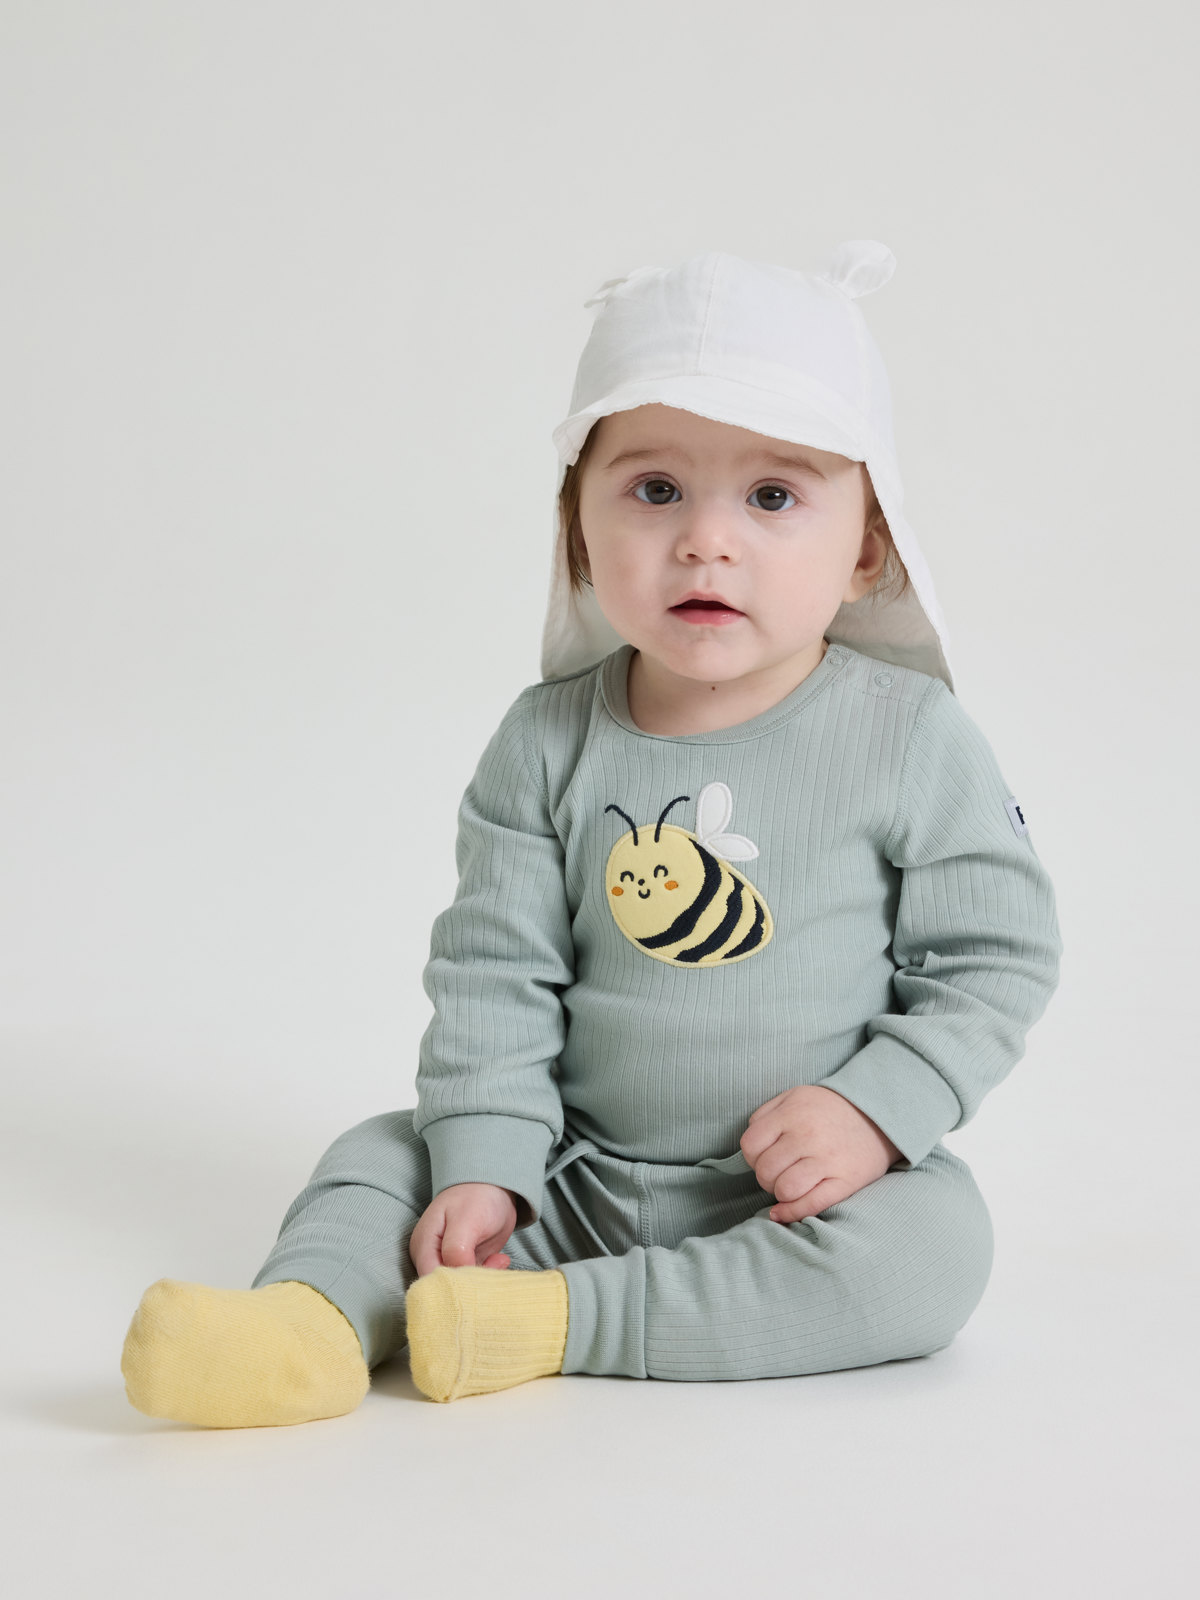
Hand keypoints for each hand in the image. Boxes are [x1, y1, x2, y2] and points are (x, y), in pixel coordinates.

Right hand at [408, 1182, 518, 1276]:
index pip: (429, 1280)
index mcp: (424, 1245)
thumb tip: (456, 1277)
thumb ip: (456, 1249)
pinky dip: (488, 1274)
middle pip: (445, 1287)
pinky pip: (474, 1280)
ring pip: (462, 1286)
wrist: (495, 1186)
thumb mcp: (467, 1219)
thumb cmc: (477, 1196)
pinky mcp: (464, 1264)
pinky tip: (500, 1259)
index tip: (476, 1278)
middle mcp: (431, 1257)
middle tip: (494, 1266)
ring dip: (482, 1279)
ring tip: (499, 1260)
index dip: (451, 1286)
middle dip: (470, 1284)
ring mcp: (448, 1261)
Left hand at [740, 1085, 902, 1223]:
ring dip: (780, 1193)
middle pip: (766, 1170)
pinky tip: (782, 1212)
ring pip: (785, 1190)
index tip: (764, 1156)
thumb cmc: (828, 1109)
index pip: (750, 1145)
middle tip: (779, 1172)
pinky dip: (790, 1213)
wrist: (878, 1116)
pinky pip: (810, 1205)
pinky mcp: (845, 1182)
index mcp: (792, 1113)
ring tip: (788, 1185)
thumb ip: (766, 1114)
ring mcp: (828, 1160)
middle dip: (766, 1177)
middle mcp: (808, 1136)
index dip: (752, 1156)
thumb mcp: (794, 1096)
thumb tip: (750, 1147)